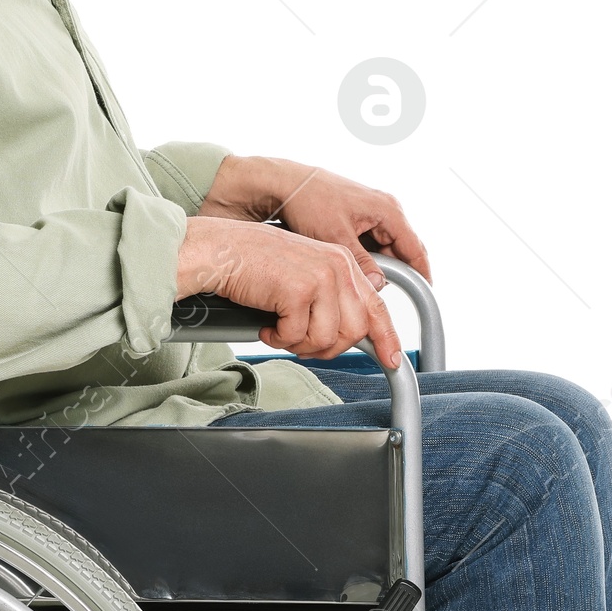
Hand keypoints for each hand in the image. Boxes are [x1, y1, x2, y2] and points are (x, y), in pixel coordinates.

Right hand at [176, 217, 403, 365]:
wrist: (220, 250)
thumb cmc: (253, 263)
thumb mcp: (303, 273)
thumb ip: (331, 296)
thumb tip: (346, 333)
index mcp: (342, 261)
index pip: (376, 306)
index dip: (386, 338)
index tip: (391, 360)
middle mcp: (337, 266)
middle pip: (354, 330)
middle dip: (327, 347)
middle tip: (300, 341)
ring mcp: (320, 277)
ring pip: (327, 338)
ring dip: (299, 344)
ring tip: (279, 330)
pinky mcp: (298, 290)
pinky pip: (297, 336)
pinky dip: (278, 338)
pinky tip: (265, 325)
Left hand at [199, 155, 429, 288]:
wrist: (284, 184)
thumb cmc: (309, 200)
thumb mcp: (336, 236)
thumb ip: (361, 262)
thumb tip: (377, 284)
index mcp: (388, 211)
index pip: (416, 250)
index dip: (421, 276)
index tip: (424, 296)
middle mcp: (385, 210)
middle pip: (402, 252)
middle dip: (395, 276)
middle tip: (383, 299)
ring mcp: (372, 214)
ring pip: (384, 250)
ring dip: (377, 269)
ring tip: (362, 287)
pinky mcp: (358, 218)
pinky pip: (370, 245)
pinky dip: (365, 260)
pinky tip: (351, 273)